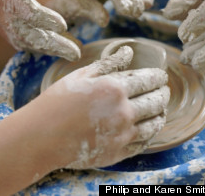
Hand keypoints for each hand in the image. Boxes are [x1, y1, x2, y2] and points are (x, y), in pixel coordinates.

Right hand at [0, 0, 81, 59]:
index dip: (35, 13)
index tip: (61, 23)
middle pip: (13, 23)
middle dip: (45, 38)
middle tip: (74, 50)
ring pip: (13, 35)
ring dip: (43, 47)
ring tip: (72, 53)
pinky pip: (12, 36)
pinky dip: (35, 45)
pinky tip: (58, 49)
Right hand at [32, 46, 168, 169]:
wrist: (42, 136)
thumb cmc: (57, 101)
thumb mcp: (81, 75)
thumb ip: (109, 63)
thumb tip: (129, 51)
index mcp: (114, 88)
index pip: (149, 80)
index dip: (158, 77)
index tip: (160, 76)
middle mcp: (123, 112)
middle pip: (157, 101)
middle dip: (163, 93)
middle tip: (163, 90)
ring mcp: (122, 134)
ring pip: (155, 123)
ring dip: (161, 113)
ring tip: (159, 108)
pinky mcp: (119, 152)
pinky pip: (144, 142)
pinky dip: (151, 133)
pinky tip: (148, 127)